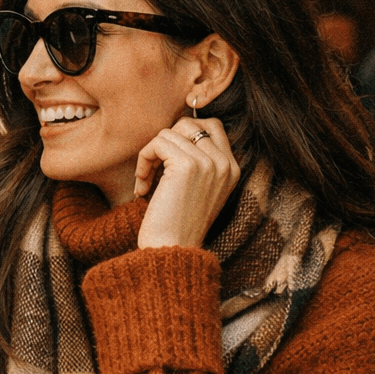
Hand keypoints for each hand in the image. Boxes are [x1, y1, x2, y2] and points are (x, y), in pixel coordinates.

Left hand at [134, 117, 239, 249]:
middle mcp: (225, 163)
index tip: (166, 159)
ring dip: (150, 154)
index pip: (212, 126)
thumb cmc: (178, 225)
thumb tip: (174, 132)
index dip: (183, 135)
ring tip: (146, 180)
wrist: (172, 250)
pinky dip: (143, 160)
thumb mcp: (198, 190)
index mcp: (232, 169)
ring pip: (169, 132)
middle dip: (165, 141)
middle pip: (190, 123)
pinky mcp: (187, 165)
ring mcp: (208, 162)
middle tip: (154, 168)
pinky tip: (142, 185)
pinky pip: (157, 143)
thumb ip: (198, 162)